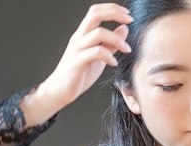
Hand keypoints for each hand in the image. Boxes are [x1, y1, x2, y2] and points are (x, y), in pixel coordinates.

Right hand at [21, 3, 132, 124]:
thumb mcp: (99, 57)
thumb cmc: (78, 74)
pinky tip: (114, 63)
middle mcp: (79, 38)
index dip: (112, 9)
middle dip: (114, 13)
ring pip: (97, 33)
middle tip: (130, 20)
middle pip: (94, 15)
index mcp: (84, 34)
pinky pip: (95, 53)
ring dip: (116, 39)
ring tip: (126, 49)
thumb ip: (110, 43)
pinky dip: (108, 56)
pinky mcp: (77, 62)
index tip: (128, 15)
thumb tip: (124, 29)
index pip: (96, 11)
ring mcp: (77, 49)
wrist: (60, 90)